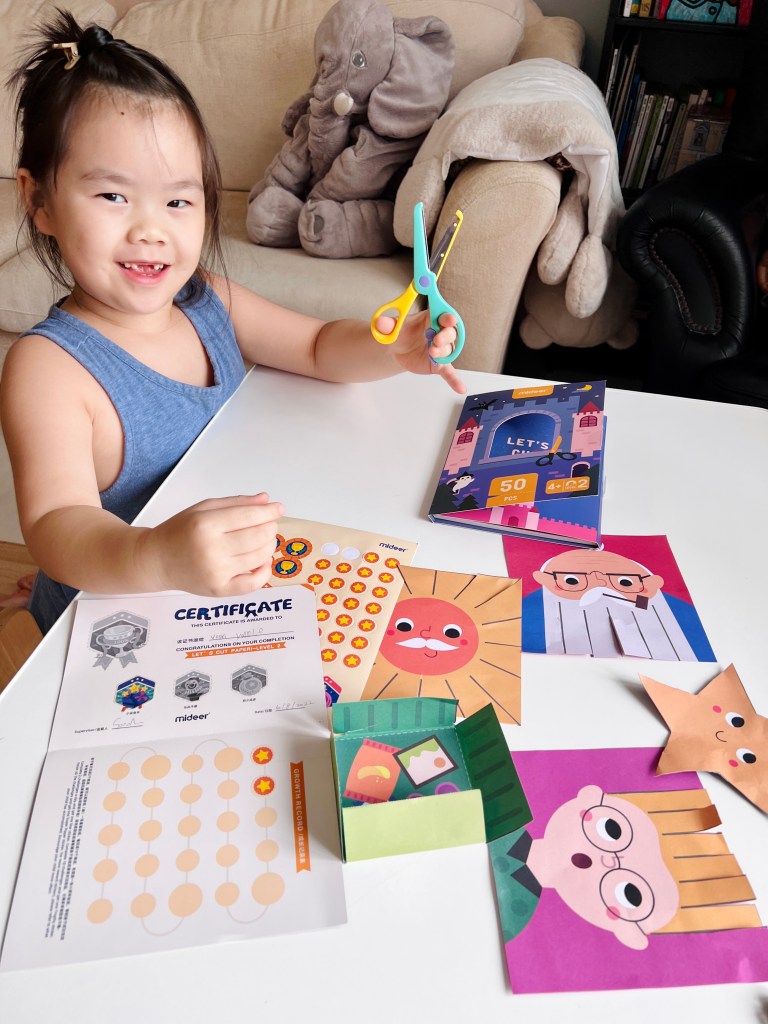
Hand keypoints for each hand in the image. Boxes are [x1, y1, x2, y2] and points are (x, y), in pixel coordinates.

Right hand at [140, 493, 282, 595]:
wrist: (157, 561)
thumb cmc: (179, 532)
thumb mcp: (203, 508)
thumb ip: (236, 503)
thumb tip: (266, 500)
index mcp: (205, 524)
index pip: (249, 516)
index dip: (269, 511)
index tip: (278, 508)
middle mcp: (211, 550)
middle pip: (258, 537)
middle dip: (270, 528)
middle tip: (268, 524)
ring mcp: (216, 573)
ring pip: (259, 557)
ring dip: (269, 546)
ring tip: (263, 539)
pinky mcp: (219, 590)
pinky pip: (253, 584)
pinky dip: (265, 572)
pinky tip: (262, 562)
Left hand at [374, 309, 466, 394]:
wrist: (397, 350)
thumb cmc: (399, 333)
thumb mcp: (391, 328)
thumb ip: (386, 325)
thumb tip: (381, 323)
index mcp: (431, 318)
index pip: (443, 314)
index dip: (447, 316)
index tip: (448, 319)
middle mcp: (440, 332)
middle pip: (451, 332)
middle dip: (446, 335)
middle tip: (436, 340)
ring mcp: (441, 349)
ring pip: (449, 350)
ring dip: (443, 352)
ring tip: (432, 353)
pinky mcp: (439, 365)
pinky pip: (449, 372)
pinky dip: (454, 380)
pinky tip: (460, 388)